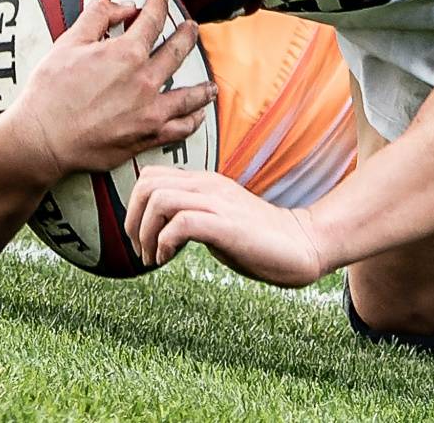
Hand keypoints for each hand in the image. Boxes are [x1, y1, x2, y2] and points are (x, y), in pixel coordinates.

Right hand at [2, 0, 214, 180]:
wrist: (43, 138)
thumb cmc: (50, 92)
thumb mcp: (69, 42)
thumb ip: (98, 16)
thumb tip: (123, 5)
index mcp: (127, 53)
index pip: (152, 20)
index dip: (158, 4)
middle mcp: (145, 81)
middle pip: (177, 51)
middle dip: (186, 35)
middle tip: (190, 29)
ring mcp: (150, 111)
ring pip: (188, 95)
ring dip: (202, 87)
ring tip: (210, 84)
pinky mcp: (147, 137)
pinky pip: (180, 128)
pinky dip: (192, 121)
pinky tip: (196, 116)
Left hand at [125, 167, 328, 287]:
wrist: (300, 245)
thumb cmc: (258, 238)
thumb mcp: (217, 219)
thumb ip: (191, 216)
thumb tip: (159, 228)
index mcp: (204, 182)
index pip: (151, 175)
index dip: (134, 205)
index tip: (141, 236)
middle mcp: (207, 186)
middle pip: (147, 184)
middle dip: (132, 219)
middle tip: (141, 248)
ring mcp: (217, 202)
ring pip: (159, 199)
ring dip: (146, 233)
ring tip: (153, 257)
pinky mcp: (226, 225)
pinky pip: (180, 223)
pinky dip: (164, 243)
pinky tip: (168, 259)